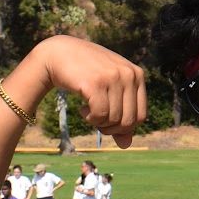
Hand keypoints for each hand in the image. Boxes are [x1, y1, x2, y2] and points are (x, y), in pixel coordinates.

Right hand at [24, 36, 145, 147]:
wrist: (58, 53)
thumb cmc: (86, 74)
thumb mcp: (108, 91)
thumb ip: (120, 115)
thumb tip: (126, 145)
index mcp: (137, 74)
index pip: (140, 116)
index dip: (124, 127)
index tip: (107, 122)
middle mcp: (128, 74)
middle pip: (129, 122)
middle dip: (111, 129)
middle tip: (96, 120)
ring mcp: (113, 77)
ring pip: (114, 120)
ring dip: (98, 123)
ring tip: (87, 110)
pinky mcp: (96, 83)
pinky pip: (100, 116)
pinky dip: (90, 119)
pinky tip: (82, 108)